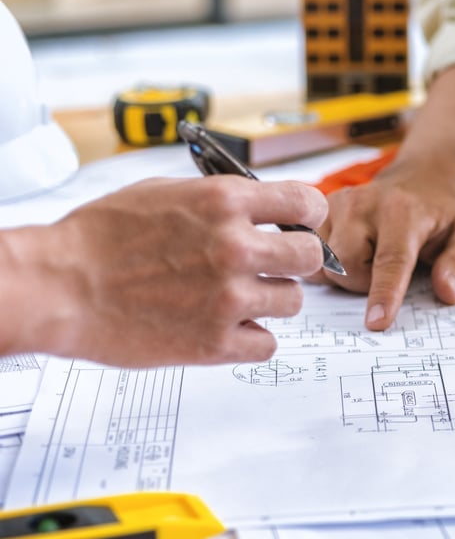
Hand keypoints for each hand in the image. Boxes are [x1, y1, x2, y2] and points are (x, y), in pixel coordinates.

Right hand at [27, 177, 326, 365]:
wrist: (59, 286)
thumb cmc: (100, 238)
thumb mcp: (165, 193)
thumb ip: (221, 201)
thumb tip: (263, 207)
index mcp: (224, 202)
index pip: (307, 204)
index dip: (308, 217)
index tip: (302, 225)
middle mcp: (235, 248)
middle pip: (311, 256)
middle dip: (296, 261)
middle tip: (273, 267)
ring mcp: (229, 298)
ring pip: (293, 302)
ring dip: (270, 302)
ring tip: (234, 298)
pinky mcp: (215, 343)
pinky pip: (267, 344)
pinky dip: (250, 339)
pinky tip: (225, 327)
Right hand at [311, 152, 454, 329]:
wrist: (420, 179)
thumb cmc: (441, 215)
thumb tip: (448, 292)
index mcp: (403, 211)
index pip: (391, 260)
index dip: (383, 294)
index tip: (376, 322)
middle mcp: (364, 204)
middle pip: (349, 268)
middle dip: (367, 283)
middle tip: (390, 268)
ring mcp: (337, 204)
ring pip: (325, 265)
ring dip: (348, 274)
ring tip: (372, 255)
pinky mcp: (320, 210)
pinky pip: (313, 257)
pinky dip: (331, 264)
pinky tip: (353, 249)